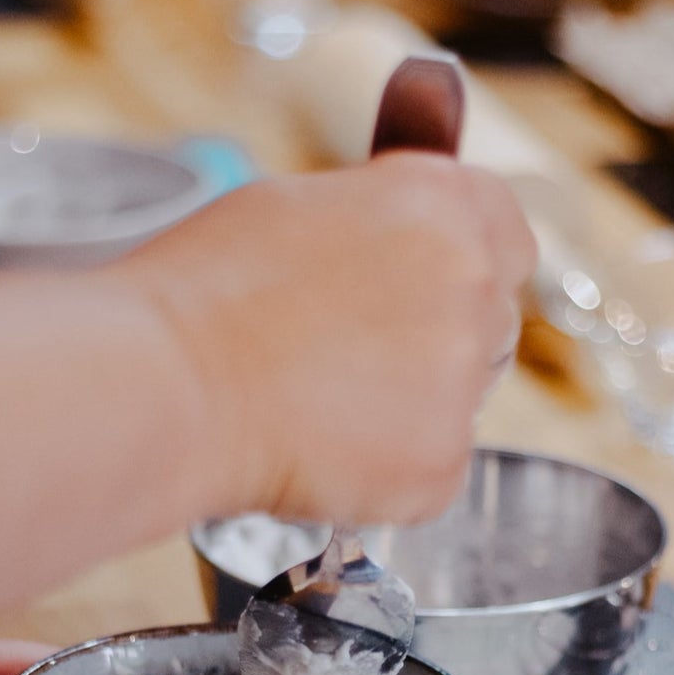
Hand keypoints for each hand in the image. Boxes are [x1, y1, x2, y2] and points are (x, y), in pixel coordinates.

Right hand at [130, 154, 536, 526]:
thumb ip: (378, 218)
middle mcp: (473, 286)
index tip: (427, 284)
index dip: (464, 261)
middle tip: (350, 353)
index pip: (506, 232)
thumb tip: (397, 240)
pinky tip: (317, 449)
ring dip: (412, 404)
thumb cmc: (206, 289)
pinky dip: (386, 470)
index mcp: (443, 203)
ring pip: (462, 399)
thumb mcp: (298, 206)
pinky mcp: (443, 465)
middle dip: (436, 338)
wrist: (167, 385)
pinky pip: (433, 469)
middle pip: (490, 320)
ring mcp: (464, 382)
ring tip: (318, 402)